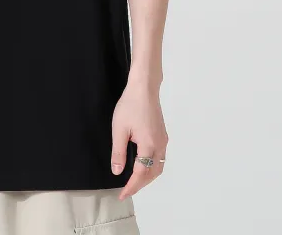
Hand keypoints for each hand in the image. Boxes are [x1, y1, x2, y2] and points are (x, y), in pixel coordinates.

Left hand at [110, 82, 167, 199]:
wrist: (144, 87)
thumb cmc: (130, 105)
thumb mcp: (119, 129)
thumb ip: (118, 153)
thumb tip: (117, 172)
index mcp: (149, 146)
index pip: (140, 174)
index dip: (131, 186)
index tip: (122, 195)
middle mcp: (160, 145)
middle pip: (153, 173)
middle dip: (140, 184)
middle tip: (127, 190)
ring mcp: (163, 139)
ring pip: (159, 166)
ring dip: (148, 177)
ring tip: (134, 181)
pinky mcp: (163, 134)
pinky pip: (159, 157)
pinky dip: (152, 166)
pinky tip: (142, 164)